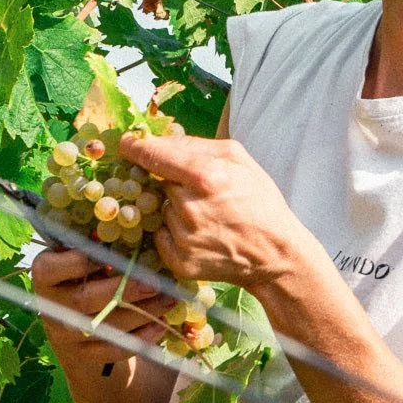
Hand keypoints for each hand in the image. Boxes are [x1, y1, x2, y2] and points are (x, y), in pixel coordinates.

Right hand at [30, 246, 173, 362]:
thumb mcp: (82, 262)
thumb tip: (134, 227)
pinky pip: (114, 349)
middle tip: (157, 283)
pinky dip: (142, 337)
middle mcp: (50, 306)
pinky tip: (161, 324)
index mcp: (45, 276)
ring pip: (105, 326)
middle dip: (126, 290)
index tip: (112, 254)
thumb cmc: (84, 280)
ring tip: (169, 300)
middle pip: (85, 299)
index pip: (51, 268)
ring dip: (142, 313)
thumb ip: (97, 249)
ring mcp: (65, 335)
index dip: (81, 260)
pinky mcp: (83, 356)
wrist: (75, 330)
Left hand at [119, 131, 306, 289]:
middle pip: (159, 183)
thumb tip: (159, 140)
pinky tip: (200, 234)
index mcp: (205, 175)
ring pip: (162, 210)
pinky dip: (174, 234)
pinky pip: (161, 236)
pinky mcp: (179, 261)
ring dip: (176, 209)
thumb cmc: (260, 202)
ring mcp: (182, 237)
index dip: (136, 147)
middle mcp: (189, 206)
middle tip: (200, 192)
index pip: (154, 155)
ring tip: (207, 216)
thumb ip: (197, 144)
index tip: (128, 145)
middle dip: (173, 183)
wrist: (275, 254)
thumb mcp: (239, 158)